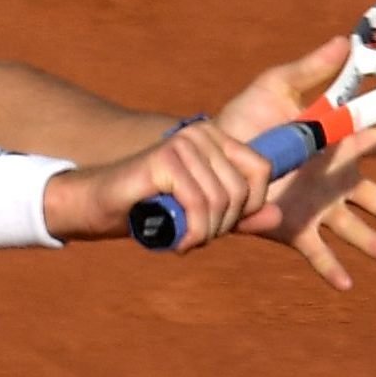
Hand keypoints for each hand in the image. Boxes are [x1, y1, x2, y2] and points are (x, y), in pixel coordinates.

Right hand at [44, 118, 274, 248]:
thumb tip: (279, 216)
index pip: (260, 169)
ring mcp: (181, 143)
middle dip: (223, 224)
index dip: (251, 205)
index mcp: (213, 137)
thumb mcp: (202, 212)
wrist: (96, 205)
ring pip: (220, 200)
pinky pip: (197, 203)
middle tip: (198, 237)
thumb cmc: (149, 208)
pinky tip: (180, 243)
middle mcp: (200, 133)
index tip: (223, 224)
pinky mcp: (164, 159)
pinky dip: (193, 231)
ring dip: (206, 232)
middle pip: (241, 190)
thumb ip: (240, 214)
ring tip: (186, 240)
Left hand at [213, 36, 375, 288]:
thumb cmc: (244, 118)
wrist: (206, 155)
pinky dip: (331, 267)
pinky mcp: (291, 226)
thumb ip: (311, 67)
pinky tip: (347, 284)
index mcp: (337, 146)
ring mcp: (315, 206)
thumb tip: (345, 40)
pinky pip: (316, 250)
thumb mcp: (276, 86)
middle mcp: (334, 181)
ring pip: (358, 230)